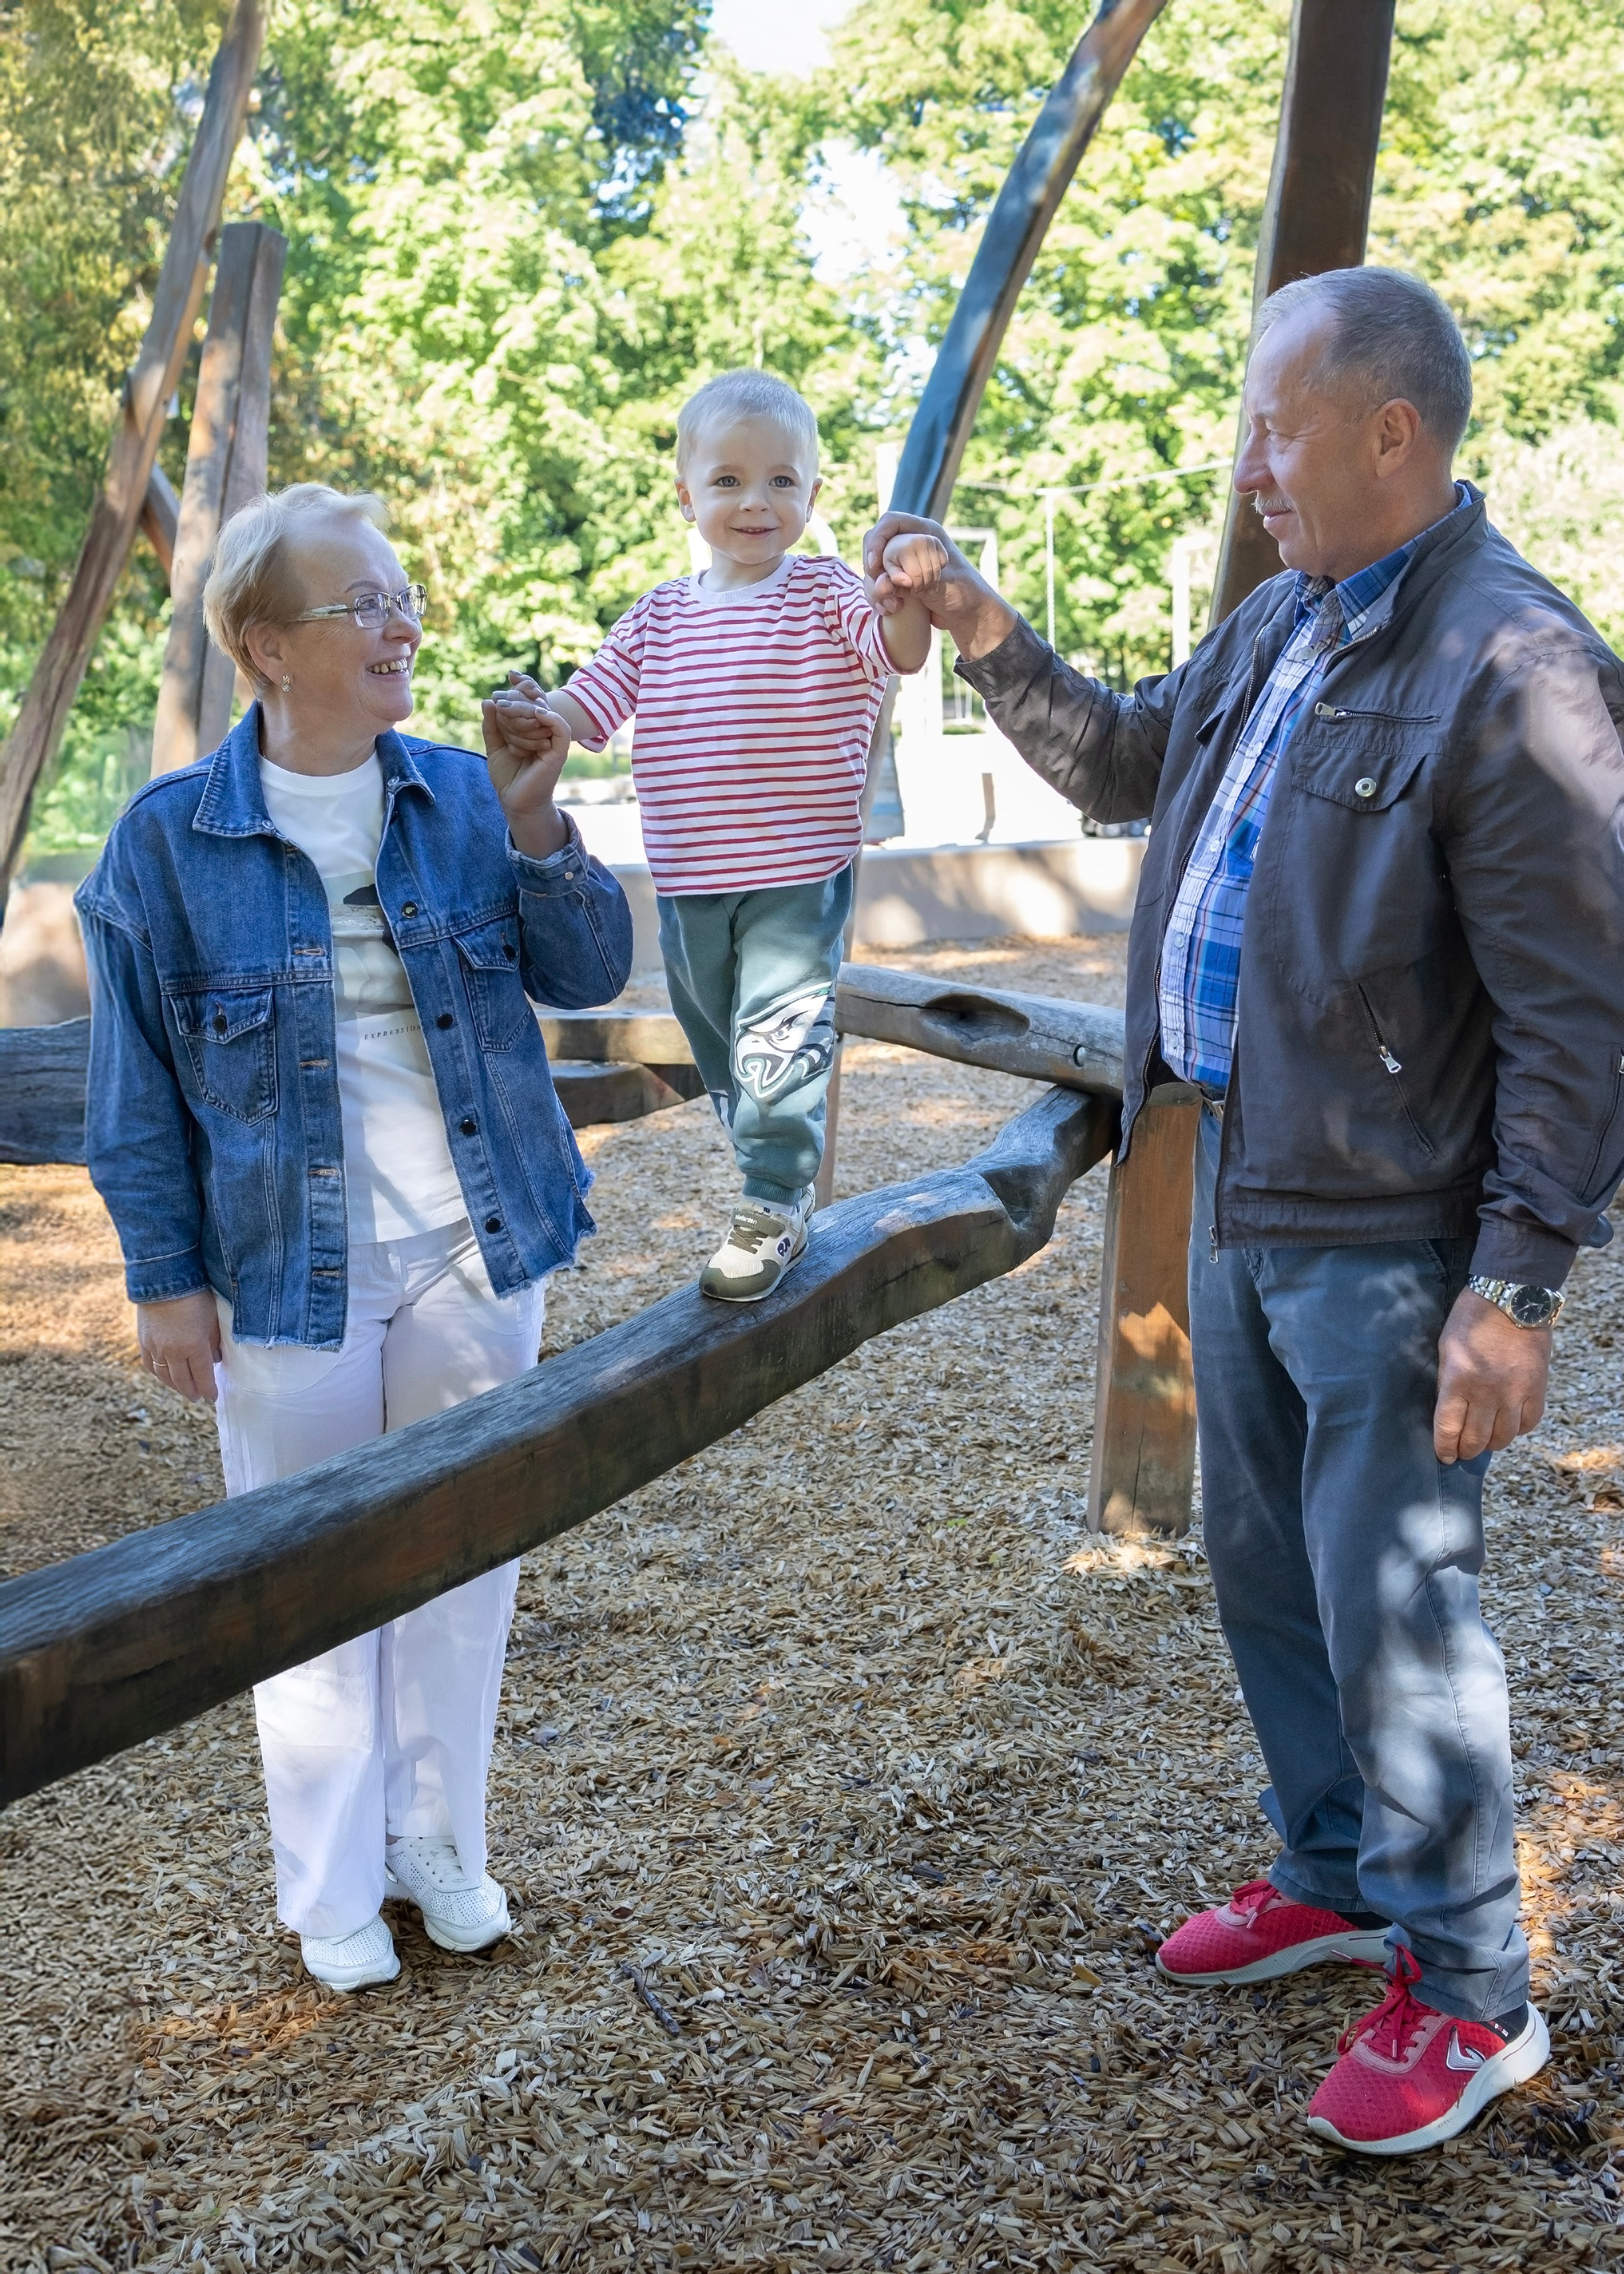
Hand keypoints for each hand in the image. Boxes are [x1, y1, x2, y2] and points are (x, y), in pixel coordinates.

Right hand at [137, 1289, 221, 1403]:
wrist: (164, 1279)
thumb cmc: (195, 1296)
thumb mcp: (213, 1318)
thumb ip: (214, 1342)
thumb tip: (215, 1360)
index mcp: (193, 1346)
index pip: (202, 1376)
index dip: (208, 1389)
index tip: (212, 1398)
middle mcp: (172, 1351)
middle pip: (182, 1380)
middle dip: (192, 1391)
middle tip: (198, 1398)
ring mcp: (155, 1347)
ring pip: (164, 1376)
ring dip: (175, 1386)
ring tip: (184, 1390)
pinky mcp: (143, 1340)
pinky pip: (150, 1365)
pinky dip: (159, 1374)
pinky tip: (165, 1376)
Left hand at [481, 671, 570, 857]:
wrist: (515, 801)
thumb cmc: (508, 775)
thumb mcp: (495, 745)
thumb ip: (492, 725)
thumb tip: (486, 701)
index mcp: (533, 728)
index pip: (530, 701)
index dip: (522, 687)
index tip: (511, 675)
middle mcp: (544, 732)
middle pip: (536, 703)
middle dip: (516, 699)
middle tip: (497, 700)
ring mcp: (553, 741)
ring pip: (544, 713)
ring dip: (524, 709)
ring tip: (503, 708)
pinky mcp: (559, 752)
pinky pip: (561, 729)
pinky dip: (550, 718)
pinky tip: (537, 712)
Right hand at [862, 512, 1016, 658]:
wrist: (969, 617)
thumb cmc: (965, 594)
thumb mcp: (943, 582)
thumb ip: (915, 579)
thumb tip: (886, 582)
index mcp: (924, 533)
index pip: (891, 523)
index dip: (878, 540)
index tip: (874, 564)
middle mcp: (910, 545)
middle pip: (876, 545)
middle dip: (874, 568)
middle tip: (883, 589)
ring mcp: (902, 565)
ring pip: (873, 570)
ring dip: (876, 589)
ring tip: (893, 606)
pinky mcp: (898, 584)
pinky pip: (877, 587)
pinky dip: (878, 599)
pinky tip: (889, 610)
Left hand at [1433, 1288, 1550, 1462]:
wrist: (1513, 1300)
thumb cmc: (1471, 1320)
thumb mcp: (1446, 1349)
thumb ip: (1447, 1382)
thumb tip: (1448, 1412)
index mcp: (1458, 1381)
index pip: (1449, 1429)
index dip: (1445, 1448)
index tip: (1445, 1455)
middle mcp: (1487, 1393)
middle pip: (1477, 1439)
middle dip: (1467, 1450)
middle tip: (1463, 1451)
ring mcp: (1515, 1393)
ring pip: (1504, 1437)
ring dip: (1492, 1443)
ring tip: (1485, 1440)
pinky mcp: (1537, 1389)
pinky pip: (1529, 1423)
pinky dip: (1518, 1430)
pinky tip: (1509, 1426)